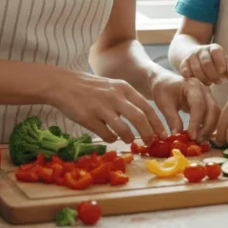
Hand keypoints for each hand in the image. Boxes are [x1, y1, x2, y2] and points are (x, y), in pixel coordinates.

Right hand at [47, 70, 167, 143]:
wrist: (64, 85)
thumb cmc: (93, 88)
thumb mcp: (113, 87)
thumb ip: (129, 100)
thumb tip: (147, 120)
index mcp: (124, 88)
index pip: (147, 107)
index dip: (157, 123)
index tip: (163, 135)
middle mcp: (114, 96)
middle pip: (139, 118)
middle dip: (148, 134)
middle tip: (150, 142)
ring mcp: (101, 107)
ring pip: (123, 129)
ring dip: (129, 138)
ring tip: (129, 140)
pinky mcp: (88, 118)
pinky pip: (106, 134)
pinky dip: (112, 139)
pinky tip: (111, 137)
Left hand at [149, 72, 220, 141]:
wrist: (165, 82)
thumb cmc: (163, 89)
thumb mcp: (163, 103)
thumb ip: (172, 119)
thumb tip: (178, 136)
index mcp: (192, 85)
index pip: (198, 105)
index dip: (196, 122)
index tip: (191, 137)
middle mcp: (204, 89)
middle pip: (213, 110)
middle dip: (207, 128)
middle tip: (197, 142)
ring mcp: (209, 96)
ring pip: (216, 114)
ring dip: (210, 129)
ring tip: (199, 141)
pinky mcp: (209, 103)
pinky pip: (213, 116)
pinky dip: (209, 127)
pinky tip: (201, 136)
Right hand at [178, 43, 227, 85]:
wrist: (194, 54)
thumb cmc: (214, 62)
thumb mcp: (224, 63)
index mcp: (214, 48)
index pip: (217, 53)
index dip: (220, 63)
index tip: (222, 73)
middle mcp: (201, 50)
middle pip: (206, 63)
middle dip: (213, 75)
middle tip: (217, 81)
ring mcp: (191, 56)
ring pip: (196, 70)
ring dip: (204, 79)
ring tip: (209, 83)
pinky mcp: (183, 63)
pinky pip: (186, 73)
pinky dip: (192, 79)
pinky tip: (198, 82)